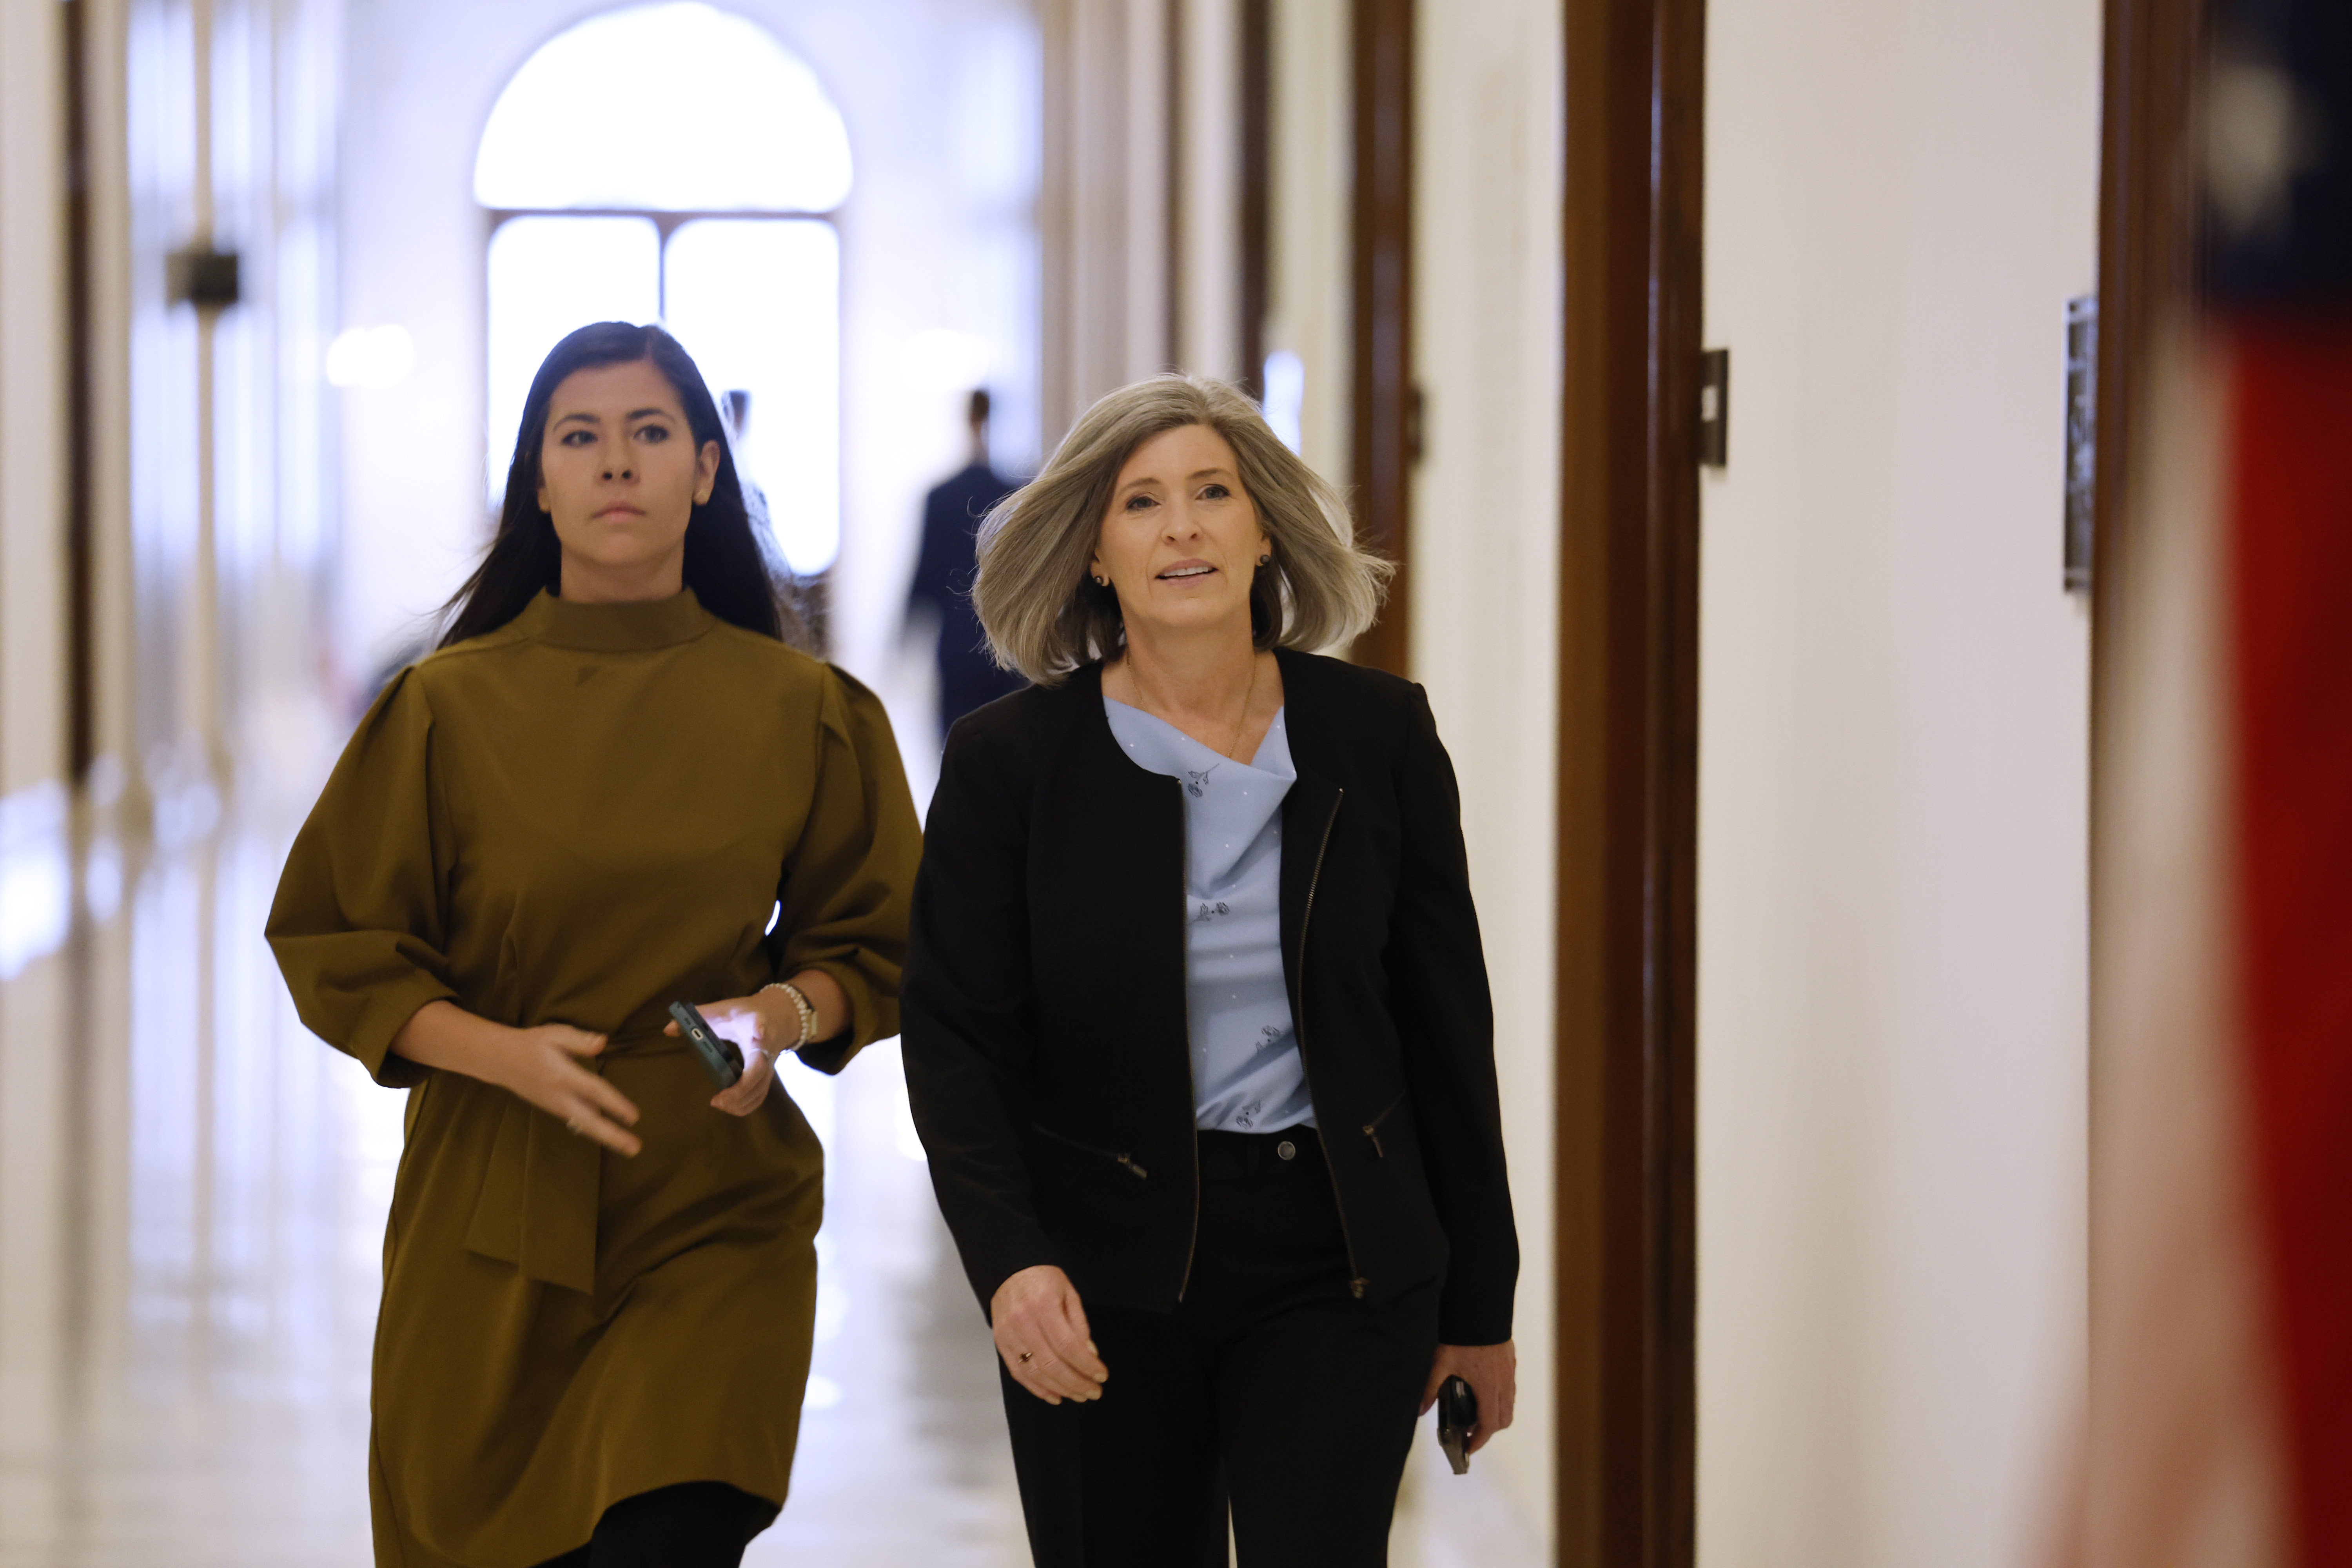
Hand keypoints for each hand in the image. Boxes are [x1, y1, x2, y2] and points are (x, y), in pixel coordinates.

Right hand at [489, 1023, 642, 1156]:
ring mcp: (555, 1105)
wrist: (500, 1060)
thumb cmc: (531, 1044)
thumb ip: (579, 1040)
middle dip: (612, 1135)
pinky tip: (610, 1135)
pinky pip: (578, 1121)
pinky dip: (594, 1130)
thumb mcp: (555, 1034)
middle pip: (589, 1120)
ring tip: (629, 1147)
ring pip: (584, 1125)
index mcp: (563, 1075)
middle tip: (635, 1148)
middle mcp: (560, 1096)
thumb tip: (602, 1042)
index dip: (615, 1104)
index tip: (634, 1117)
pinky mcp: (553, 1109)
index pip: (594, 1091)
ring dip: (607, 1137)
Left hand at [662, 992, 791, 1115]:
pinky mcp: (768, 1076)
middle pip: (760, 1072)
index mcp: (755, 1025)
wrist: (777, 1016)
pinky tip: (728, 1107)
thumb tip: (668, 1029)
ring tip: (718, 1104)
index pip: (760, 1025)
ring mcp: (770, 1065)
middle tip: (717, 1100)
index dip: (760, 1028)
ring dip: (741, 1102)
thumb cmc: (745, 1013)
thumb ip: (697, 1017)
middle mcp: (766, 1048)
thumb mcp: (723, 1010)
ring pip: (761, 1089)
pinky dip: (745, 1106)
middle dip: (741, 1089)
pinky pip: (760, 1095)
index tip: (759, 1031)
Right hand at [990, 1265, 1107, 1403]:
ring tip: (1079, 1395)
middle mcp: (1023, 1322)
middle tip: (1094, 1391)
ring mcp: (1009, 1335)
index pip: (1068, 1345)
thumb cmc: (1043, 1279)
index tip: (1101, 1375)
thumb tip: (1090, 1354)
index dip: (1086, 1365)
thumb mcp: (1069, 1293)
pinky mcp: (1000, 1344)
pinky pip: (1018, 1373)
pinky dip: (1037, 1388)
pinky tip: (1055, 1395)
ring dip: (1060, 1389)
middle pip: (1052, 1364)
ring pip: (1035, 1373)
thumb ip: (1079, 1324)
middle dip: (1076, 1382)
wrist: (1009, 1270)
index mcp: (1043, 1305)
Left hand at [1420, 1339, 1516, 1454]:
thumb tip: (1420, 1410)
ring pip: (1509, 1404)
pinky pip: (1510, 1389)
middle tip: (1470, 1431)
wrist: (1480, 1310)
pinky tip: (1483, 1390)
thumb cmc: (1462, 1337)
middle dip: (1489, 1431)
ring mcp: (1509, 1373)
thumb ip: (1431, 1388)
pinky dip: (1500, 1399)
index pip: (1488, 1425)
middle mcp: (1503, 1384)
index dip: (1479, 1441)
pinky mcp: (1511, 1363)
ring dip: (1496, 1415)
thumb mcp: (1441, 1363)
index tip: (1468, 1448)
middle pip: (1503, 1420)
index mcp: (1487, 1388)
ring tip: (1475, 1412)